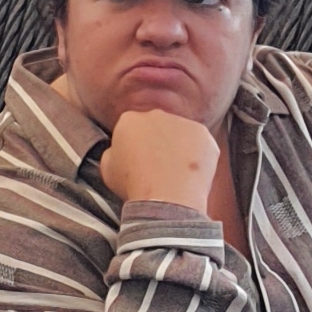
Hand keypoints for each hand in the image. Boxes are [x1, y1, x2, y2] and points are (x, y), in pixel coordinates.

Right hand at [99, 108, 221, 214]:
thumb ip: (113, 152)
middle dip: (158, 143)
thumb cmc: (133, 186)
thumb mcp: (107, 169)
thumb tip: (120, 151)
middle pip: (157, 127)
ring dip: (179, 149)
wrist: (165, 197)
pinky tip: (191, 174)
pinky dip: (198, 157)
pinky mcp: (203, 134)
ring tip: (176, 175)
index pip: (131, 128)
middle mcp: (156, 114)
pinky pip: (200, 144)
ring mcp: (182, 122)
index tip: (138, 163)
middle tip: (158, 169)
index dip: (135, 146)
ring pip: (180, 134)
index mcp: (129, 120)